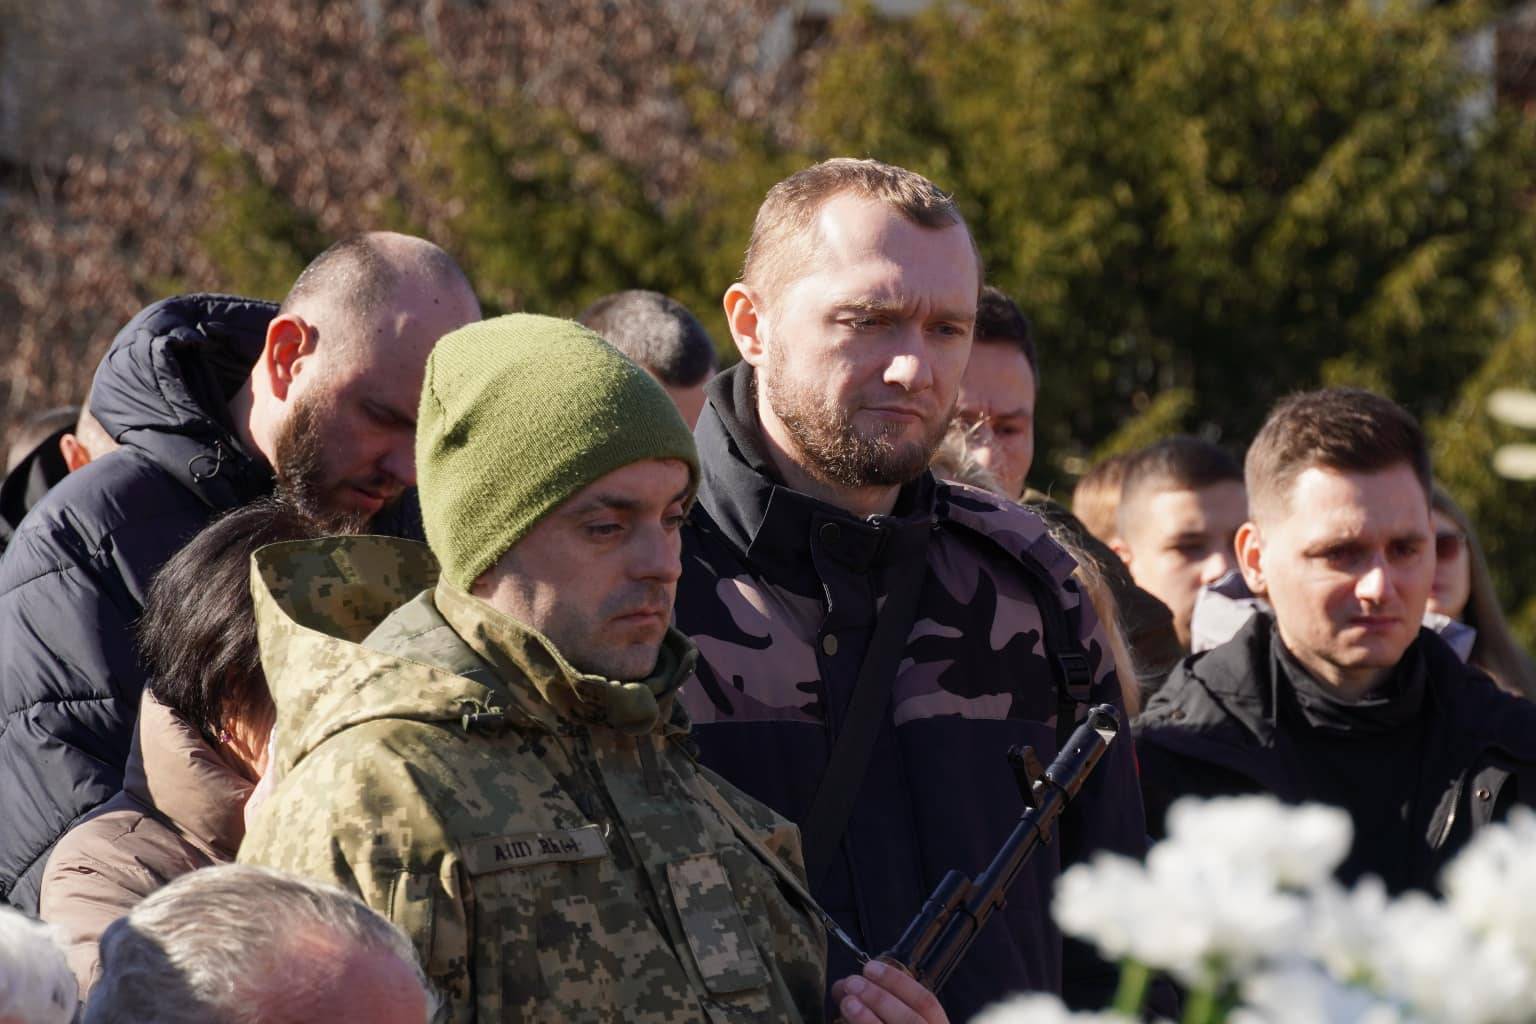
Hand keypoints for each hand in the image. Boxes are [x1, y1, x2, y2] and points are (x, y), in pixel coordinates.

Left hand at [830, 959, 948, 1023]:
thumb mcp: (902, 1020)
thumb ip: (884, 1007)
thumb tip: (846, 987)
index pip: (926, 1002)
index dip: (898, 982)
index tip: (870, 967)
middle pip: (911, 1021)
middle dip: (881, 998)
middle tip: (852, 982)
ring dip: (868, 1019)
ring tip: (846, 1003)